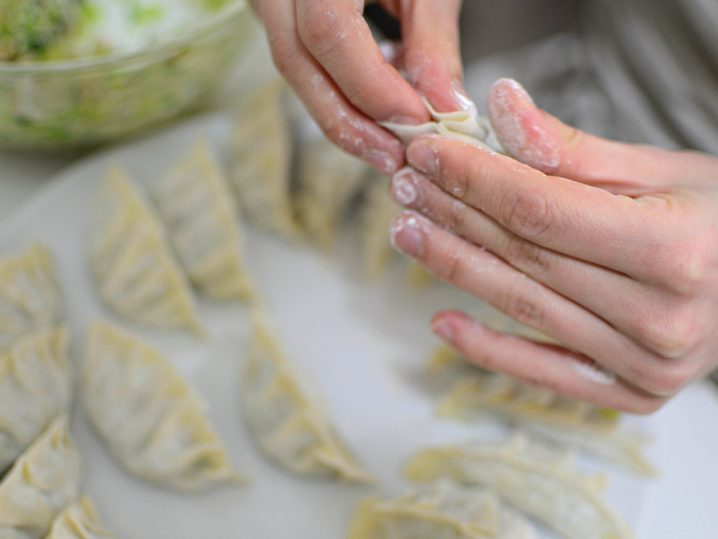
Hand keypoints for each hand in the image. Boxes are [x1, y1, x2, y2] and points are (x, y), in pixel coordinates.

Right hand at [249, 0, 464, 174]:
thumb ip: (434, 41)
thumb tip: (445, 108)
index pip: (328, 31)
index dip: (371, 86)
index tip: (416, 121)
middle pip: (295, 60)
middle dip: (347, 120)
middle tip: (392, 157)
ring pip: (293, 68)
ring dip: (341, 114)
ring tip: (387, 144)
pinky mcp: (278, 9)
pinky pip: (301, 59)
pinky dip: (339, 90)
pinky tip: (375, 107)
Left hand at [389, 78, 717, 413]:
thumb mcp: (660, 171)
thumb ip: (574, 151)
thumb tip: (502, 109)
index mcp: (673, 248)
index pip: (542, 209)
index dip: (475, 179)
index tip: (429, 154)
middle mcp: (660, 315)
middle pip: (525, 256)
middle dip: (454, 216)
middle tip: (405, 188)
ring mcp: (645, 364)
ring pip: (523, 307)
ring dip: (456, 267)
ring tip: (409, 232)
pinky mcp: (630, 394)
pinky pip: (543, 373)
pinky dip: (487, 348)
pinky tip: (442, 321)